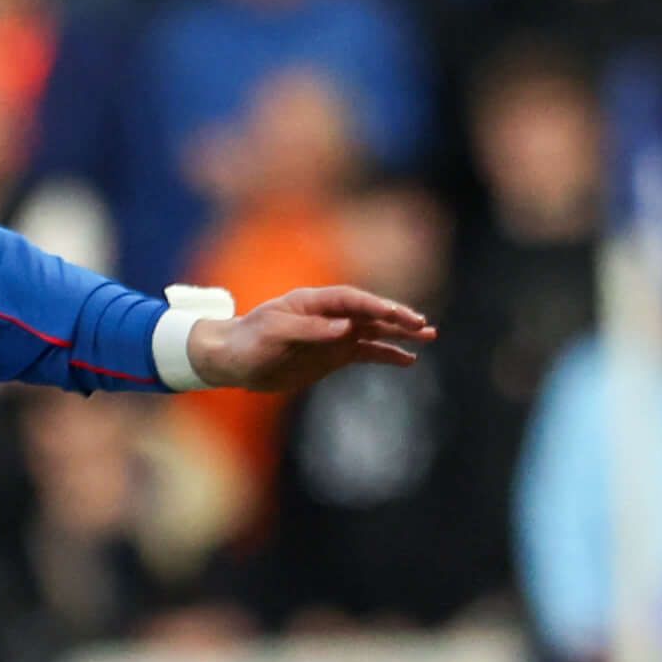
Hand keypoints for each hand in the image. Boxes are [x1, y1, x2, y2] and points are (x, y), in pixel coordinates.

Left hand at [182, 285, 433, 393]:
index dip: (374, 305)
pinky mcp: (334, 355)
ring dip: (400, 334)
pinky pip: (366, 352)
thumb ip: (310, 330)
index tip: (395, 313)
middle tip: (422, 325)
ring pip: (373, 331)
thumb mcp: (275, 333)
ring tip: (428, 336)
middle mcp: (328, 315)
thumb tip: (345, 329)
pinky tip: (409, 360)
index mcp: (312, 302)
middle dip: (396, 317)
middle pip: (368, 312)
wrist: (233, 362)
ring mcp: (333, 335)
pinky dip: (387, 355)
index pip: (350, 299)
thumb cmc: (249, 341)